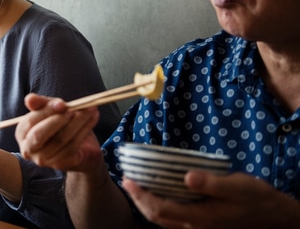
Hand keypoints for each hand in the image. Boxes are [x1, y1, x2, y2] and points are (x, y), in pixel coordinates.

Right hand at [15, 93, 102, 171]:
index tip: (61, 103)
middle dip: (57, 120)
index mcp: (22, 133)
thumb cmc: (61, 125)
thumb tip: (29, 99)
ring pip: (60, 139)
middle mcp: (29, 149)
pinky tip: (93, 118)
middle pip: (39, 135)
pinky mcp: (61, 164)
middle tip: (74, 109)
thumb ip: (41, 103)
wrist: (80, 147)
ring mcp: (44, 159)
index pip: (30, 121)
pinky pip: (73, 145)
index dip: (45, 111)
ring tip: (90, 109)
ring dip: (77, 122)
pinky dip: (85, 129)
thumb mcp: (51, 110)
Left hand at [124, 171, 299, 228]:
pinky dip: (159, 208)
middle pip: (157, 217)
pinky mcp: (202, 225)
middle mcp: (195, 226)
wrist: (274, 218)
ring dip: (146, 205)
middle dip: (138, 200)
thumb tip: (187, 176)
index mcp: (200, 217)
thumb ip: (211, 183)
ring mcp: (198, 228)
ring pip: (163, 221)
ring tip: (136, 186)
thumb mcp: (237, 186)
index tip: (128, 180)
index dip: (141, 196)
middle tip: (127, 180)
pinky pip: (173, 220)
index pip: (160, 209)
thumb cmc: (256, 199)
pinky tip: (158, 194)